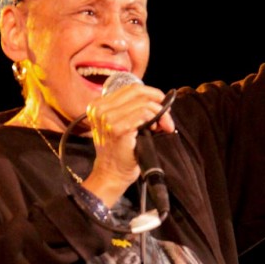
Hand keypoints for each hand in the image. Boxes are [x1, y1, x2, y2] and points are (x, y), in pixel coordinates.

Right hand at [83, 83, 175, 206]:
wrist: (111, 174)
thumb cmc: (118, 151)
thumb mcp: (117, 124)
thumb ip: (129, 109)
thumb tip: (156, 100)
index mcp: (98, 105)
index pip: (129, 88)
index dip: (150, 94)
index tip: (160, 104)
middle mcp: (100, 109)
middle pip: (137, 91)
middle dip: (157, 100)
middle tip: (166, 113)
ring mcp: (108, 119)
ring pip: (143, 102)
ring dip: (160, 113)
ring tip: (163, 126)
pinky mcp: (118, 128)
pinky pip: (144, 114)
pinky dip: (156, 119)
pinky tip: (158, 129)